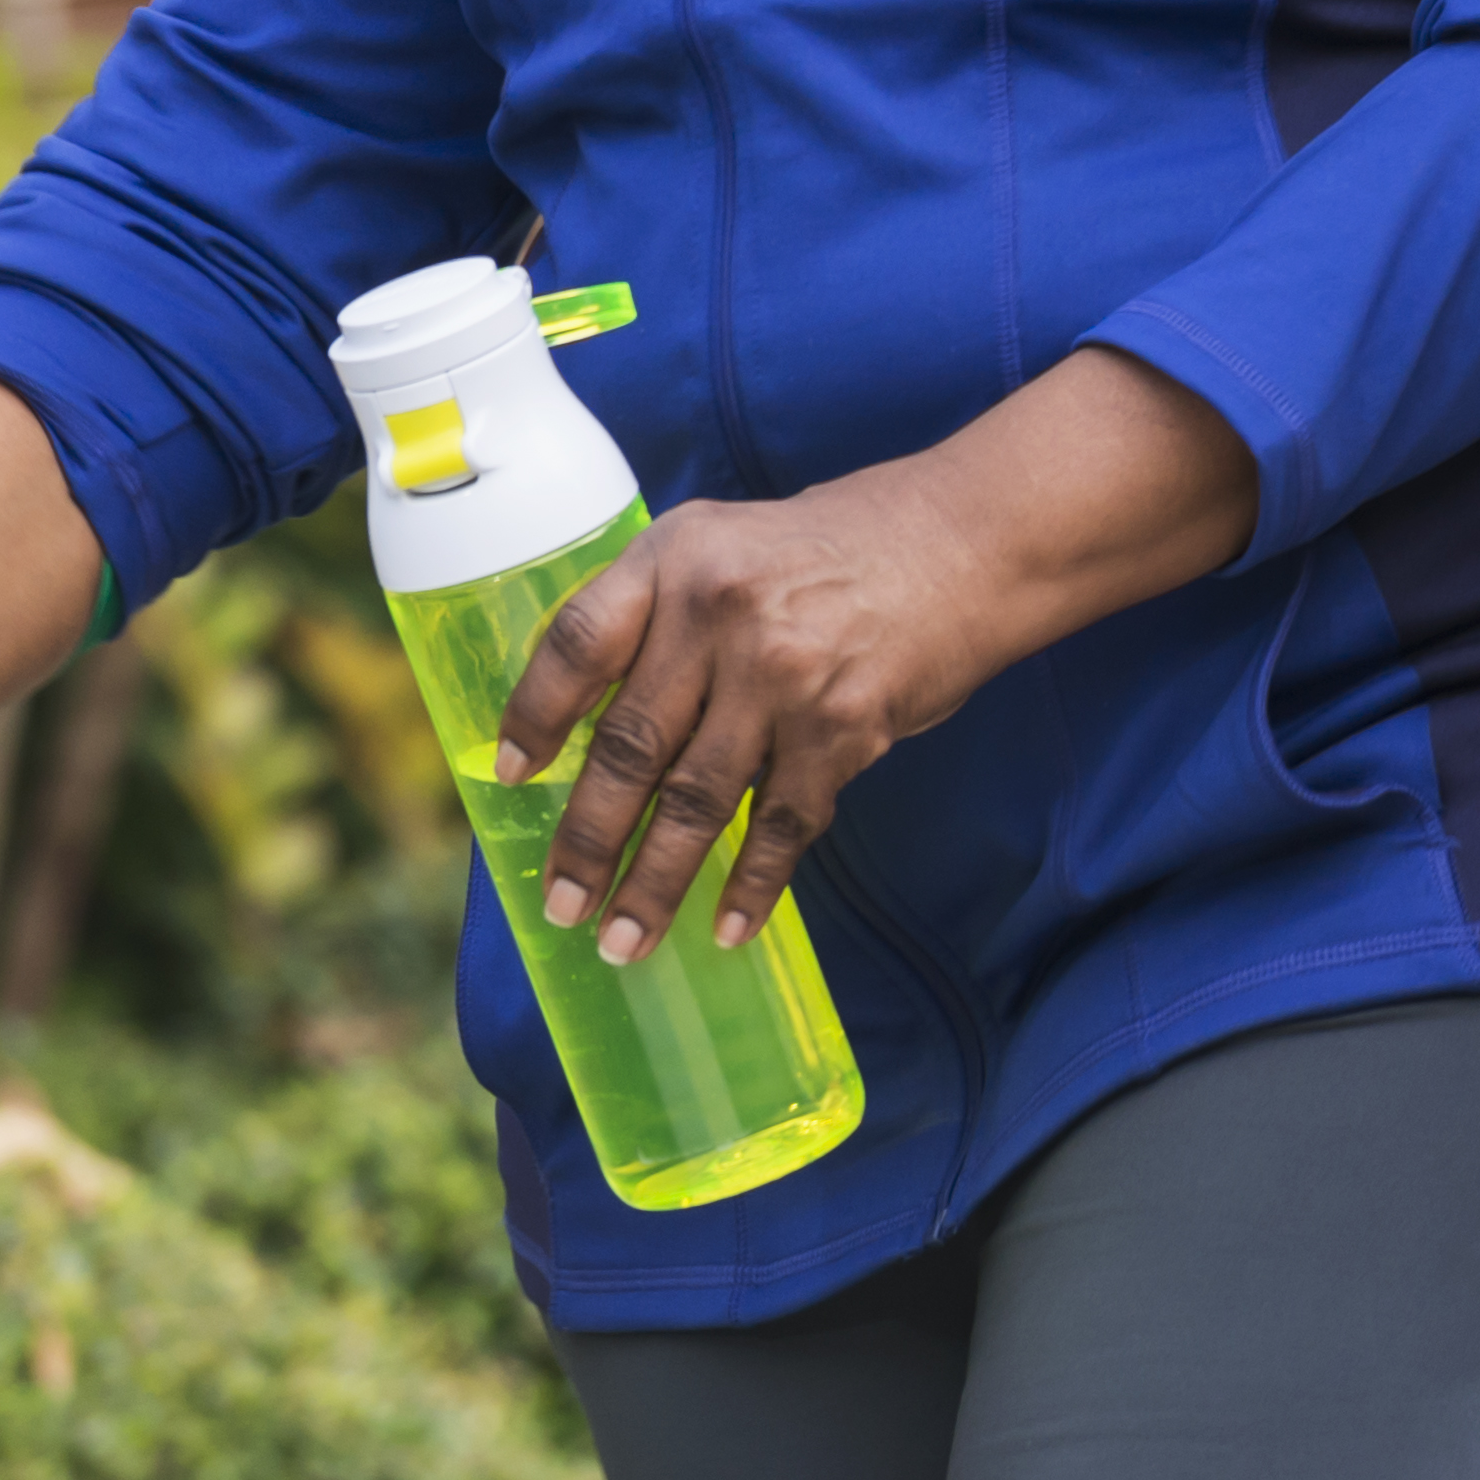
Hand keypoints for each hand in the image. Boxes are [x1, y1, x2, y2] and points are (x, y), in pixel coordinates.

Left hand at [497, 343, 1251, 963]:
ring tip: (622, 940)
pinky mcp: (844, 724)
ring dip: (654, 883)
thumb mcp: (730, 543)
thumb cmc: (838, 547)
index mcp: (678, 557)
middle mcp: (720, 612)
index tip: (510, 776)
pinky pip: (782, 823)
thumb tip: (591, 731)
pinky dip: (753, 884)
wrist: (969, 539)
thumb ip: (663, 616)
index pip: (577, 644)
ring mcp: (784, 672)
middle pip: (628, 747)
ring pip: (695, 801)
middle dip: (587, 841)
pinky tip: (727, 927)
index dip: (535, 716)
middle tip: (561, 906)